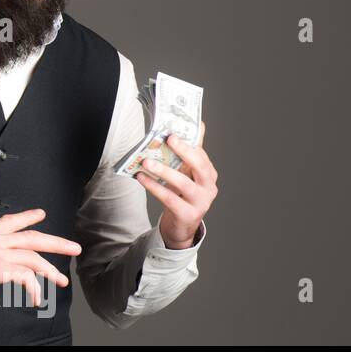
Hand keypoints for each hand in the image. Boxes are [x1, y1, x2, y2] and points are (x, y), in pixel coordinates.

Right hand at [0, 209, 79, 306]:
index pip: (11, 221)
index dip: (28, 217)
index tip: (40, 214)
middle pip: (34, 237)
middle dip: (57, 243)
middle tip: (73, 247)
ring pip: (35, 258)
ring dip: (51, 271)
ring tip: (61, 281)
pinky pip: (26, 278)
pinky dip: (34, 289)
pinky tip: (36, 298)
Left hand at [136, 120, 218, 249]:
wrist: (182, 226)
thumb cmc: (183, 195)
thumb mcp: (186, 174)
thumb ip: (187, 154)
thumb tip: (193, 126)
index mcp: (208, 174)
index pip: (201, 155)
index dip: (190, 142)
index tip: (175, 131)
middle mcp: (209, 187)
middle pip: (199, 166)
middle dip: (184, 151)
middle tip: (169, 139)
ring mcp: (200, 202)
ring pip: (183, 183)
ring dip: (164, 171)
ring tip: (146, 162)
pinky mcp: (187, 214)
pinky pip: (170, 198)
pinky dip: (154, 187)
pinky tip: (141, 178)